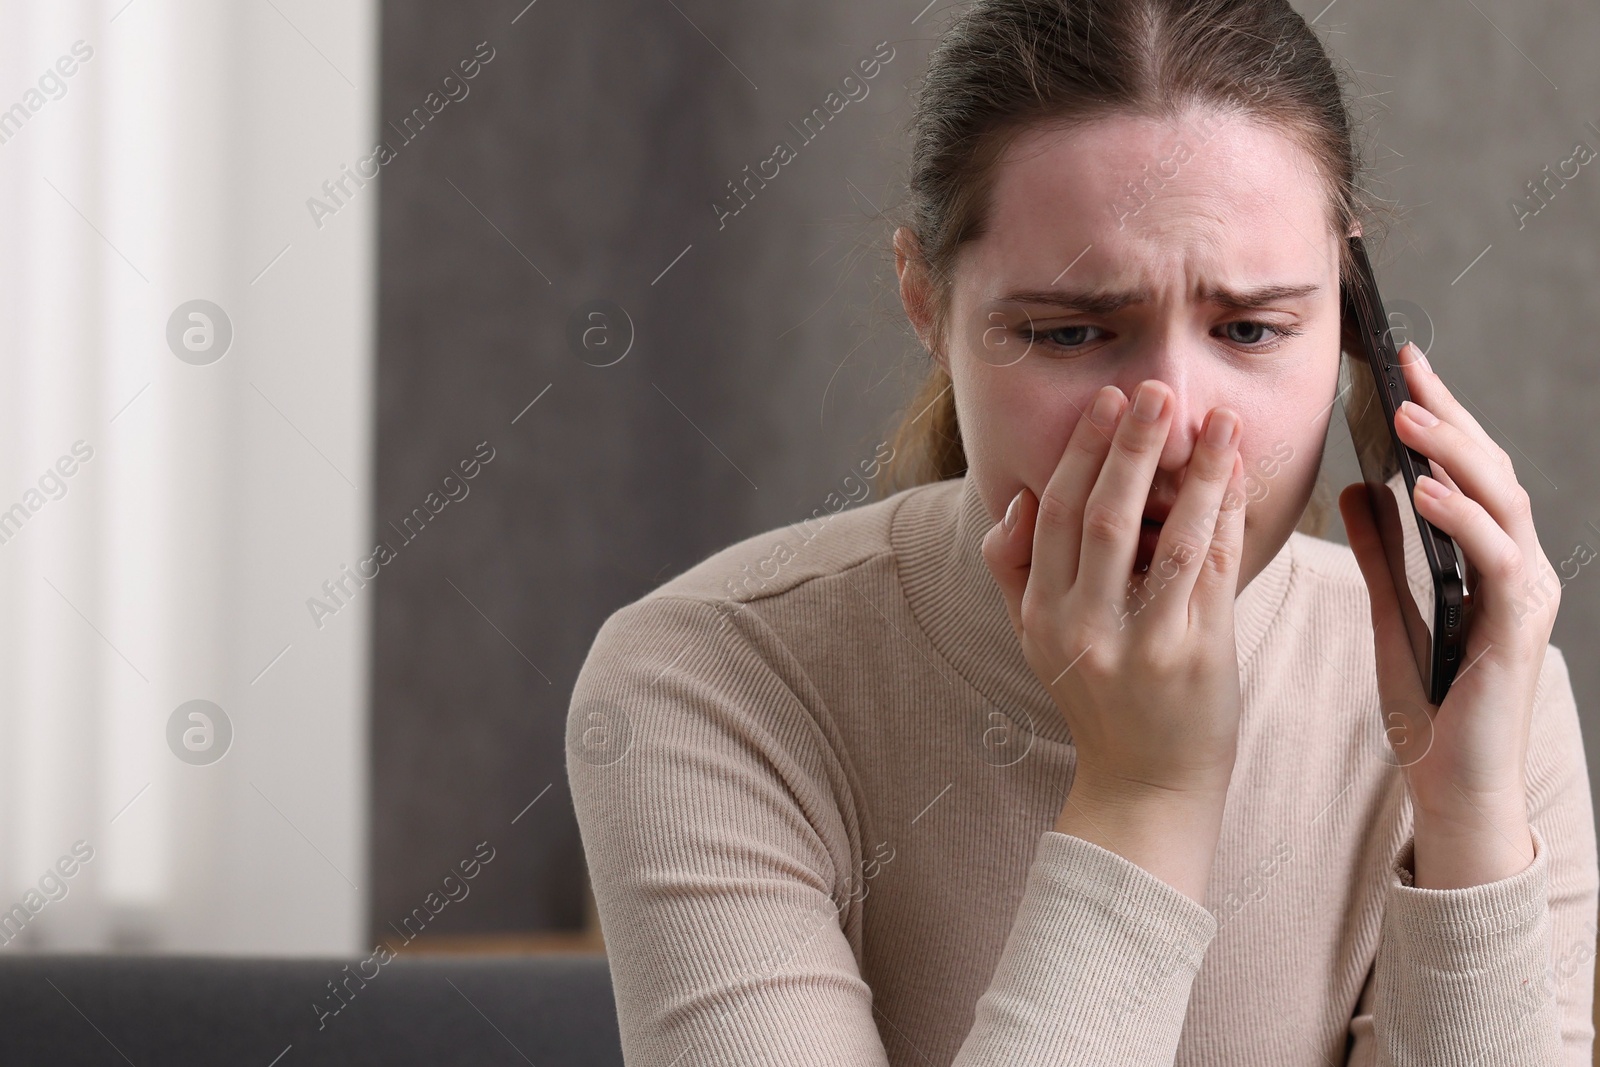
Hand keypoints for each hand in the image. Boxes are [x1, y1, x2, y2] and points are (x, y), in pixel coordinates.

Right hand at [980, 379, 1249, 799]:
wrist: (1145, 786)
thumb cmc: (1099, 700)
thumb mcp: (1036, 639)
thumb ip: (1016, 569)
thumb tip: (1022, 499)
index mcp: (1040, 614)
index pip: (1055, 515)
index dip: (1080, 453)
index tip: (1107, 403)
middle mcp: (1082, 626)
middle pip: (1103, 515)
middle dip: (1130, 446)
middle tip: (1154, 390)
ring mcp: (1140, 643)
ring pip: (1167, 537)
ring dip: (1195, 471)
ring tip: (1216, 421)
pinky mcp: (1194, 655)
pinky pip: (1212, 569)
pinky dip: (1225, 517)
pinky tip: (1237, 477)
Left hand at [1338, 341, 1557, 885]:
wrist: (1452, 786)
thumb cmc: (1429, 704)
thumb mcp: (1390, 610)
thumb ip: (1380, 551)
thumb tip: (1357, 487)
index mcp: (1485, 557)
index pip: (1464, 469)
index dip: (1438, 413)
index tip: (1400, 363)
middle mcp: (1515, 567)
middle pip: (1489, 470)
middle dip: (1450, 414)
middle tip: (1407, 366)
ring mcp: (1524, 595)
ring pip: (1502, 503)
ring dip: (1454, 456)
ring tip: (1409, 417)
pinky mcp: (1517, 630)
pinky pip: (1495, 561)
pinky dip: (1462, 521)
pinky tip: (1424, 492)